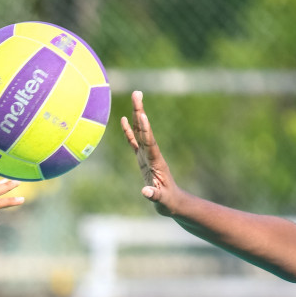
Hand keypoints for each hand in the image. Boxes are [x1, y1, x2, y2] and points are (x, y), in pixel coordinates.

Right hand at [120, 90, 183, 216]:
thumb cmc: (167, 202)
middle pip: (144, 130)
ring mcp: (147, 154)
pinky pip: (134, 141)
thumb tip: (145, 192)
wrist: (172, 202)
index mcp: (156, 161)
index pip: (149, 142)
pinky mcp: (142, 158)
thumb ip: (153, 195)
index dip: (145, 130)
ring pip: (140, 131)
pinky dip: (129, 130)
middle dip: (140, 112)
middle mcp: (152, 153)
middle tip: (137, 94)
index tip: (141, 115)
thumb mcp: (161, 201)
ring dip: (136, 114)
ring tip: (135, 97)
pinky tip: (123, 120)